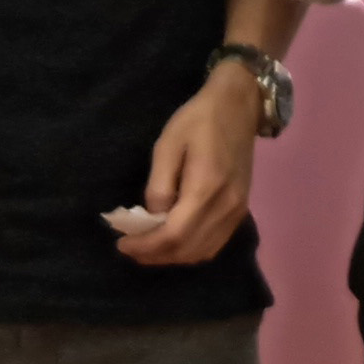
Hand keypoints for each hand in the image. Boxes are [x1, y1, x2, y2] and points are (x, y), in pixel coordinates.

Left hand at [126, 62, 264, 268]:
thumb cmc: (198, 120)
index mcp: (206, 187)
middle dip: (155, 255)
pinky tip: (173, 242)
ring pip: (203, 252)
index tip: (122, 244)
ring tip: (148, 248)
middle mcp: (226, 206)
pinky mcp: (241, 210)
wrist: (238, 107)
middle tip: (130, 248)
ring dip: (173, 257)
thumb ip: (159, 185)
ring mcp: (237, 211)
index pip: (174, 234)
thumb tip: (152, 217)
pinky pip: (215, 244)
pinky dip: (191, 251)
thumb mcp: (167, 145)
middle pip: (188, 249)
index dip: (146, 246)